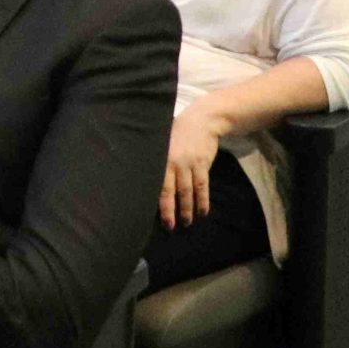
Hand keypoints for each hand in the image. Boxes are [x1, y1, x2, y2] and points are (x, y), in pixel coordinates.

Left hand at [159, 106, 227, 229]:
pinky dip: (202, 201)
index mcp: (159, 157)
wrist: (201, 120)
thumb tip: (146, 179)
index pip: (154, 182)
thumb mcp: (163, 142)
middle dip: (169, 210)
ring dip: (187, 209)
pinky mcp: (202, 164)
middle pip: (169, 190)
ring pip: (187, 191)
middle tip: (170, 226)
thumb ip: (157, 159)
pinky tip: (202, 212)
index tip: (150, 213)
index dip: (154, 199)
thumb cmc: (178, 133)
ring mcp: (188, 163)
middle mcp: (172, 162)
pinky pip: (202, 186)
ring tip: (187, 222)